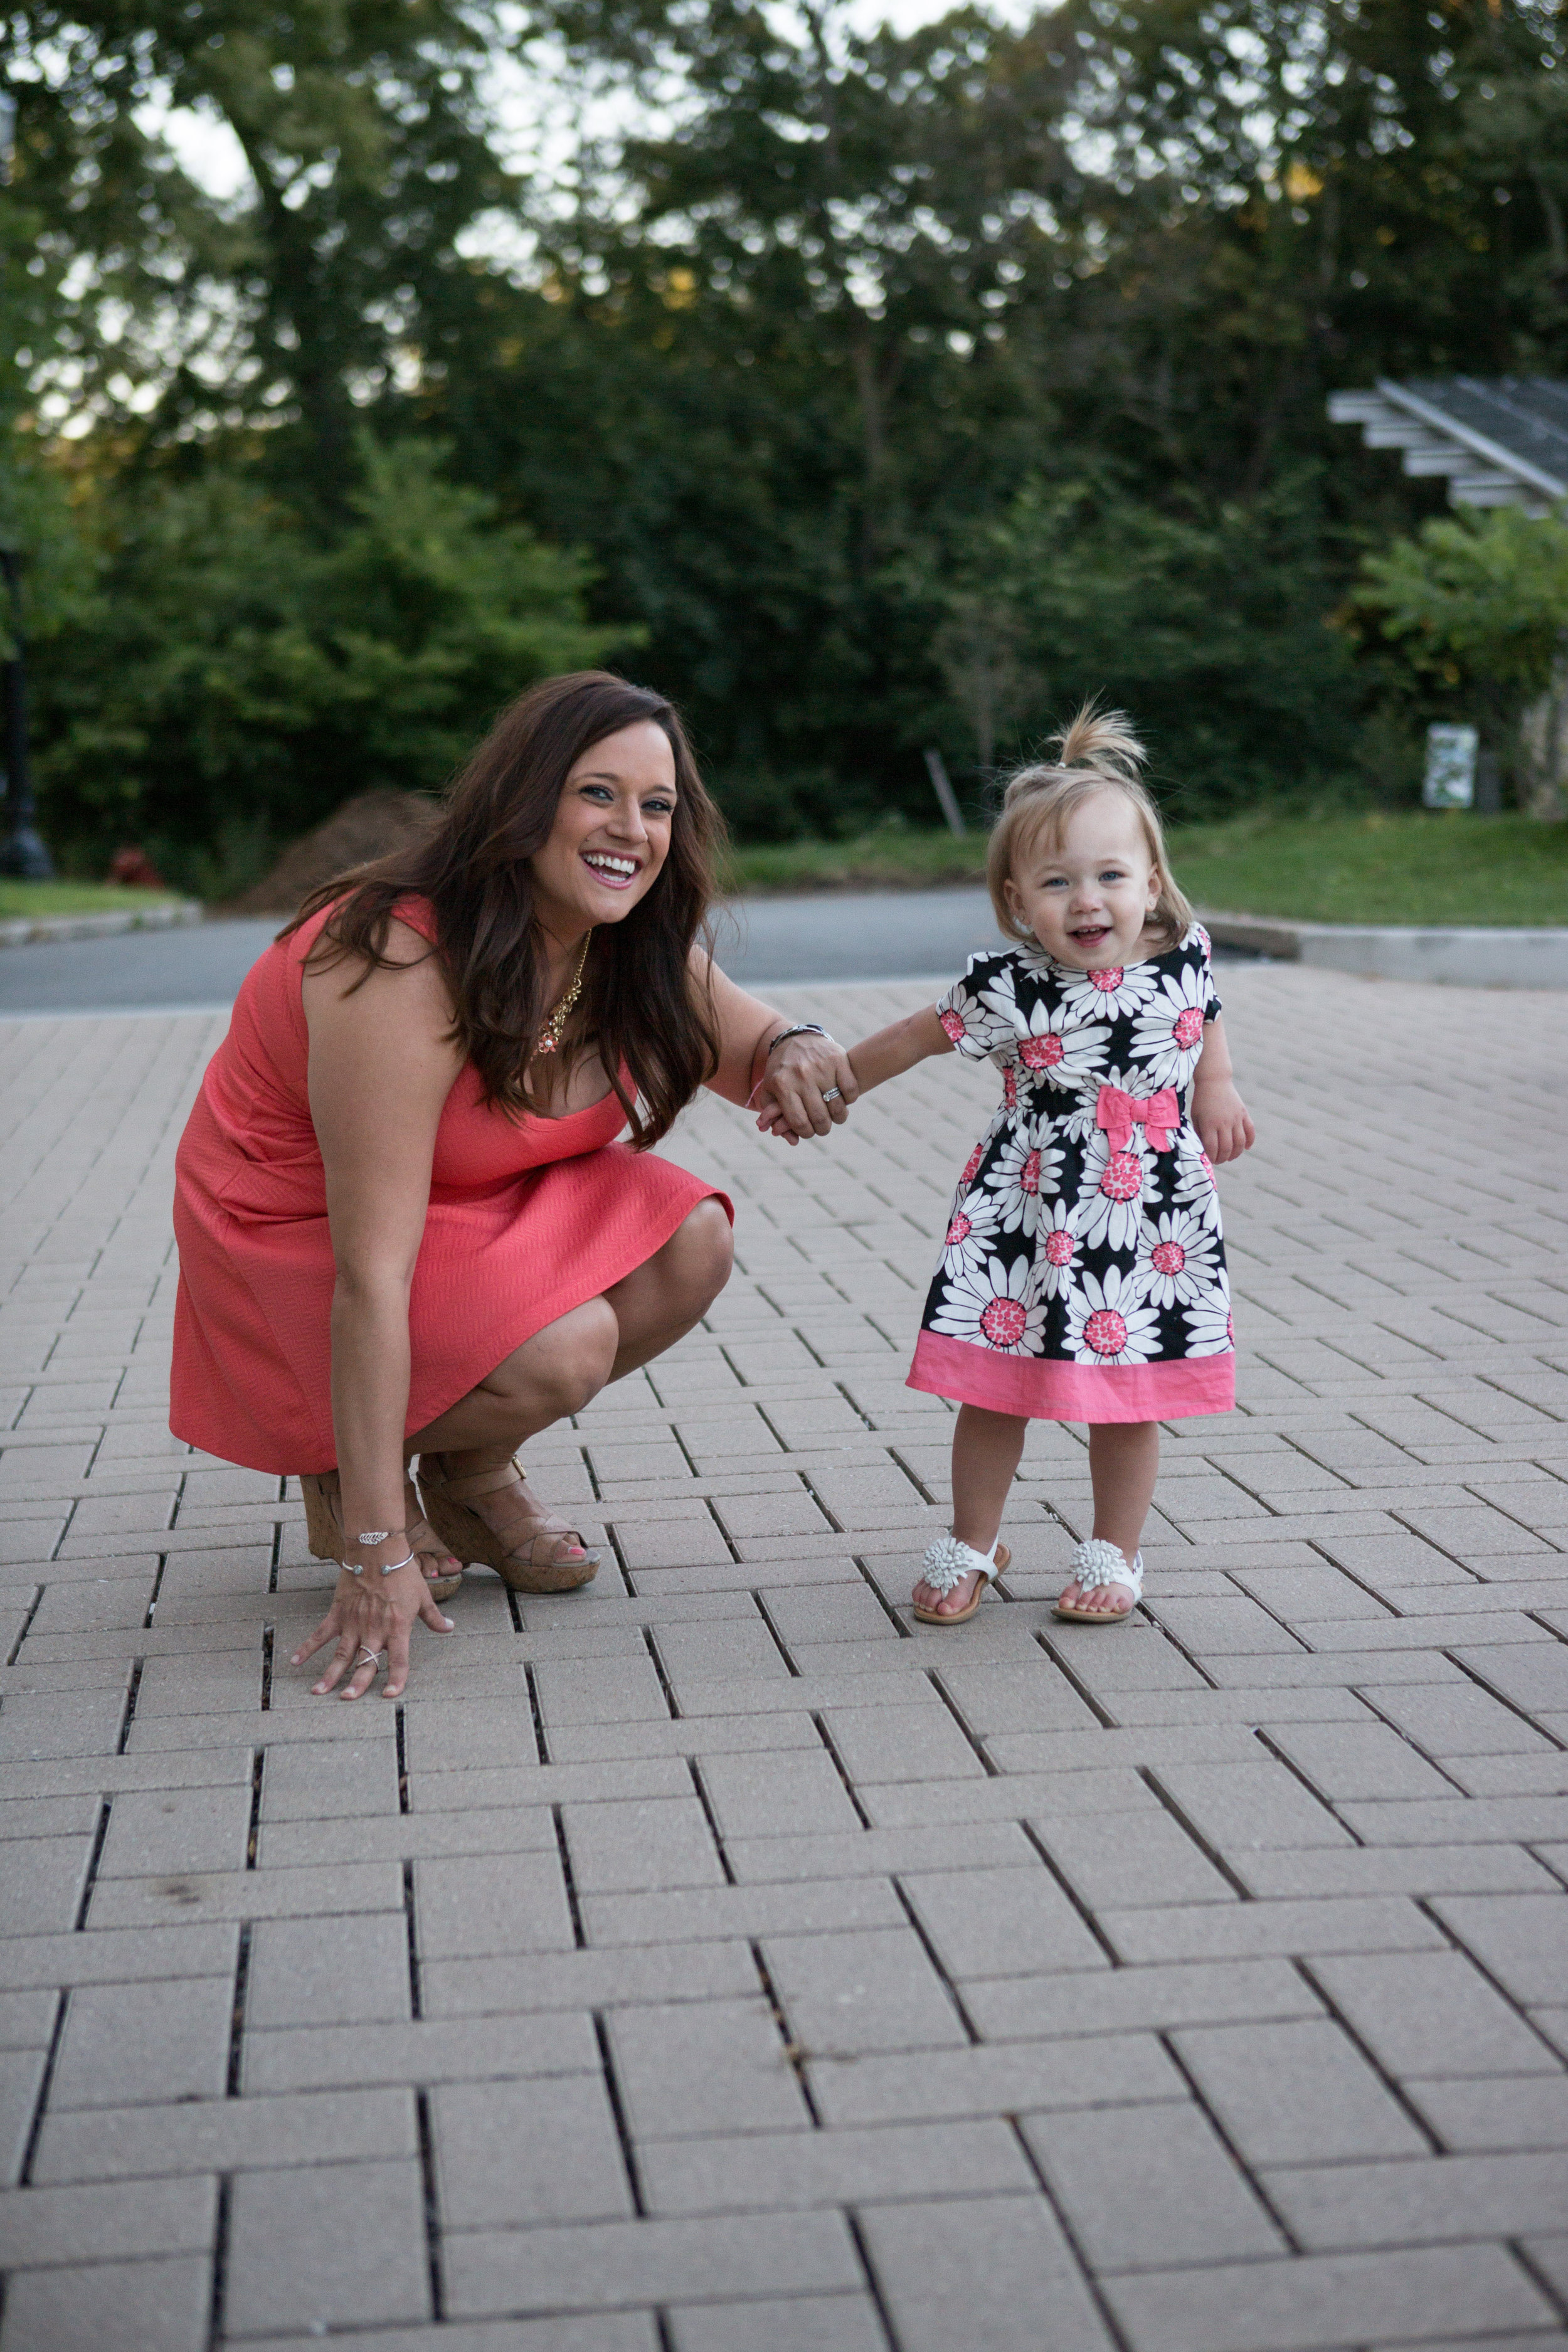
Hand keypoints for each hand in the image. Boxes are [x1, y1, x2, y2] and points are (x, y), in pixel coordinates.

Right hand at [291, 1559, 451, 1700]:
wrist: (378, 1550)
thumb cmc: (403, 1572)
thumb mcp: (423, 1596)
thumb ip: (434, 1618)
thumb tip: (449, 1628)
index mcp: (397, 1629)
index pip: (398, 1661)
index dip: (396, 1679)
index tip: (390, 1695)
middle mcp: (374, 1630)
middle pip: (365, 1663)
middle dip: (356, 1684)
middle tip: (347, 1699)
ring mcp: (354, 1623)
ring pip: (340, 1655)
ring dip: (329, 1674)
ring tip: (318, 1692)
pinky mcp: (338, 1613)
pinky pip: (320, 1634)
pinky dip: (307, 1647)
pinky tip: (295, 1662)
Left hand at [753, 1033, 858, 1141]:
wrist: (796, 1039)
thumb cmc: (782, 1070)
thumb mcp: (770, 1090)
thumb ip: (775, 1117)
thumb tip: (792, 1140)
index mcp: (782, 1084)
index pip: (799, 1121)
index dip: (806, 1133)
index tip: (809, 1132)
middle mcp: (802, 1075)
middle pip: (819, 1117)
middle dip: (823, 1128)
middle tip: (823, 1127)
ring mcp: (821, 1066)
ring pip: (837, 1106)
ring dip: (839, 1117)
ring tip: (835, 1116)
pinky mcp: (838, 1059)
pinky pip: (851, 1090)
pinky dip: (850, 1100)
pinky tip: (843, 1099)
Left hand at [1193, 1078, 1254, 1164]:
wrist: (1214, 1081)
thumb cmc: (1201, 1101)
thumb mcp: (1195, 1117)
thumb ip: (1199, 1133)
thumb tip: (1204, 1149)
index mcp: (1209, 1124)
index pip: (1212, 1148)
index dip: (1212, 1158)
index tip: (1210, 1161)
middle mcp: (1224, 1122)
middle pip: (1227, 1148)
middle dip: (1222, 1158)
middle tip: (1219, 1161)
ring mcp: (1236, 1118)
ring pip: (1240, 1142)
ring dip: (1236, 1153)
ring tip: (1230, 1157)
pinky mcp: (1244, 1113)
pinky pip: (1250, 1131)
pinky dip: (1250, 1141)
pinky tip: (1246, 1148)